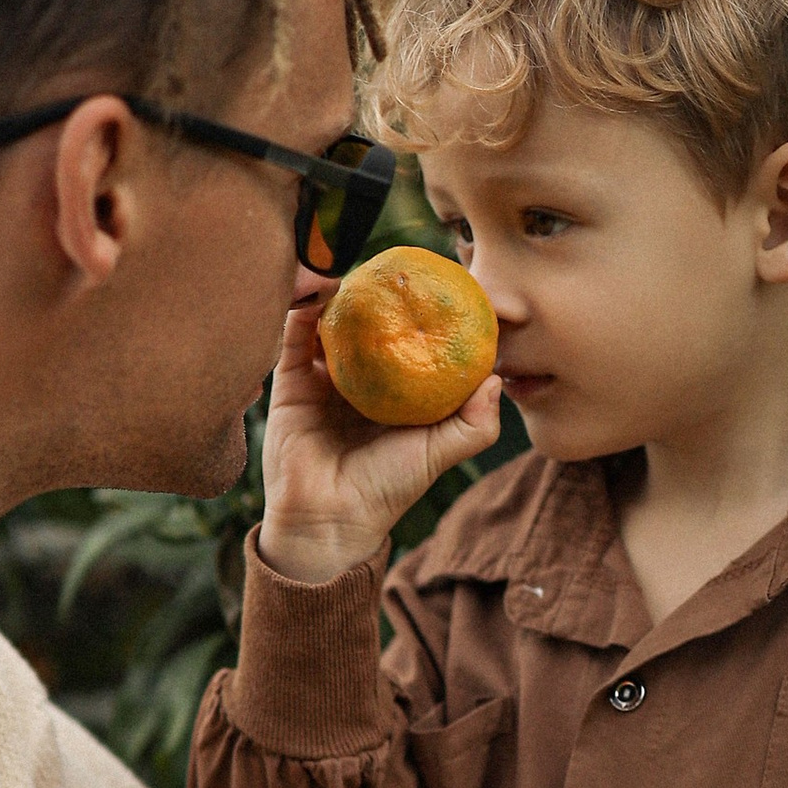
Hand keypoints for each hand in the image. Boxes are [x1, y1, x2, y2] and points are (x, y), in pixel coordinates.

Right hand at [257, 287, 503, 587]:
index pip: (411, 342)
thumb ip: (475, 424)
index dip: (423, 314)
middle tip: (395, 267)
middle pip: (370, 325)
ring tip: (356, 268)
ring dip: (340, 292)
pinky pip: (294, 335)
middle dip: (380, 294)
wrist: (329, 519)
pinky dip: (304, 307)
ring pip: (330, 322)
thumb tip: (497, 377)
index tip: (438, 284)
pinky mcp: (289, 381)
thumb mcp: (440, 453)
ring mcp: (322, 377)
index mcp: (395, 393)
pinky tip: (320, 287)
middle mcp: (359, 381)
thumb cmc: (387, 489)